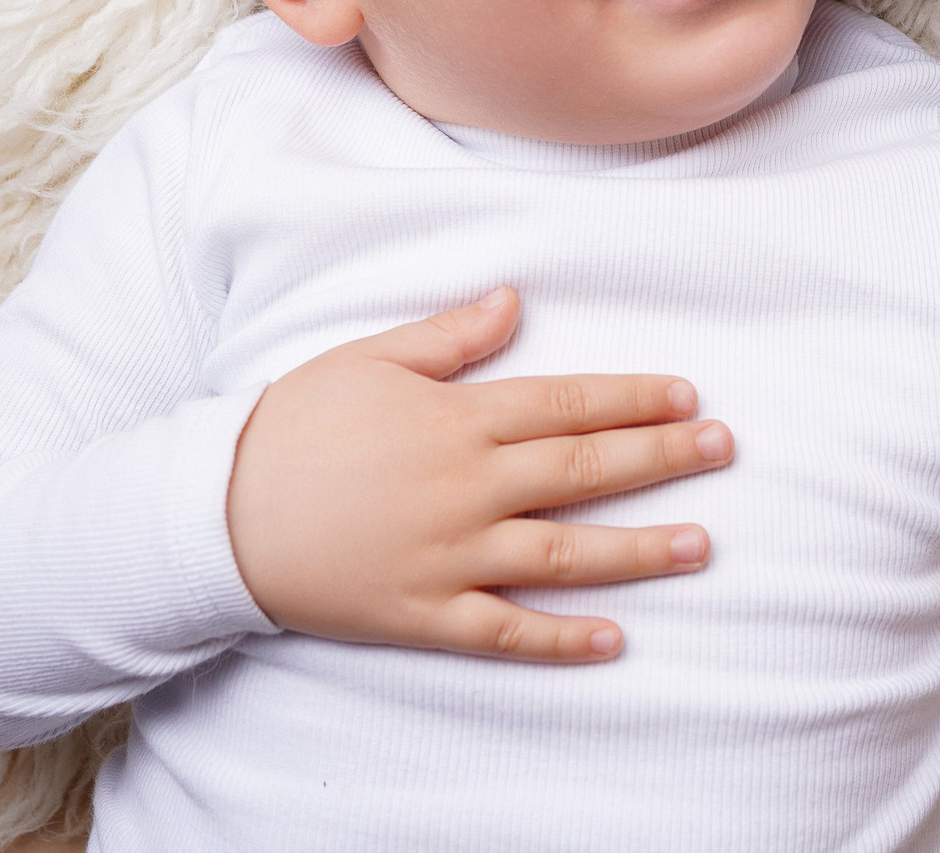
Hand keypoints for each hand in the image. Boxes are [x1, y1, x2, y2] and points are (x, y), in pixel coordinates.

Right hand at [226, 286, 732, 661]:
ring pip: (564, 552)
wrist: (216, 513)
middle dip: (661, 458)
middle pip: (583, 469)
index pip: (566, 403)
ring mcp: (450, 555)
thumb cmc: (292, 426)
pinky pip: (506, 630)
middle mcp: (466, 486)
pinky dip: (562, 638)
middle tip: (723, 450)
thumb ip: (448, 336)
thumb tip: (515, 300)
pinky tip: (616, 639)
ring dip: (639, 550)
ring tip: (702, 545)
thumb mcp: (366, 359)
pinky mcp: (424, 612)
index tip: (688, 396)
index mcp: (456, 418)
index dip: (633, 398)